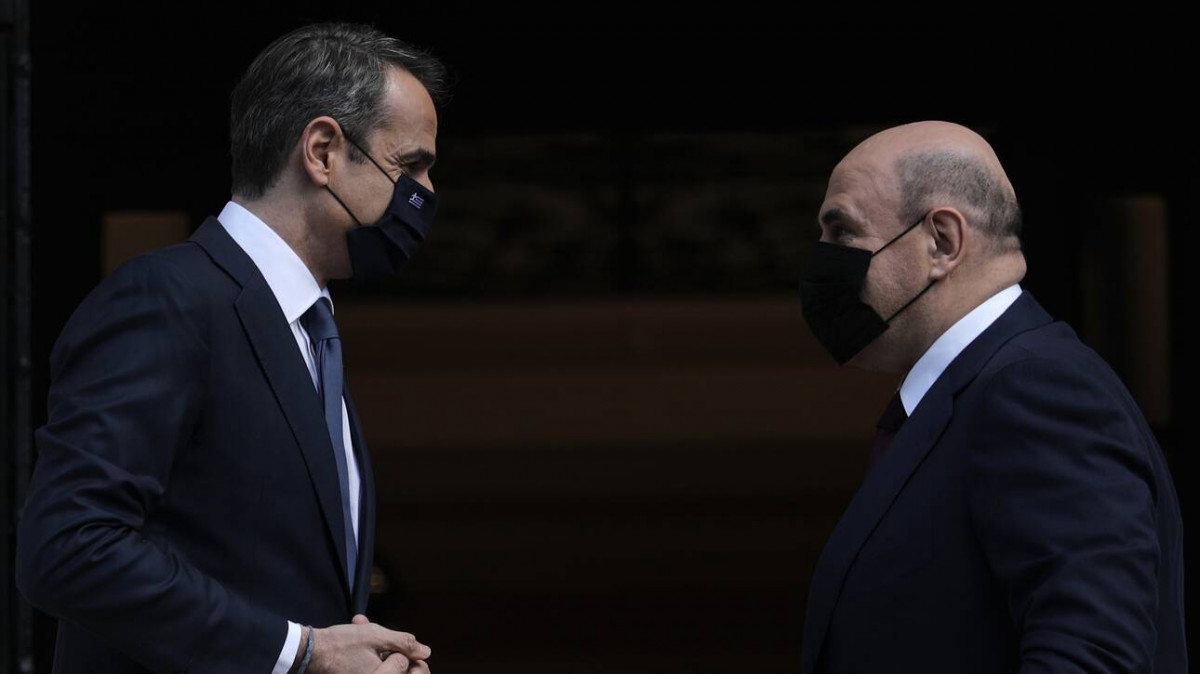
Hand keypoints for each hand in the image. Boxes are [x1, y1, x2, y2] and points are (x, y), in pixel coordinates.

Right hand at [302, 615, 430, 673]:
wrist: (307, 653)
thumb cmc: (340, 645)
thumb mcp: (375, 636)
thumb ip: (403, 643)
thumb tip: (426, 652)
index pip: (414, 672)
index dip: (413, 655)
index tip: (400, 642)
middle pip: (399, 668)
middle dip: (392, 647)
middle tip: (375, 631)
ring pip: (383, 664)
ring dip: (378, 644)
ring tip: (360, 623)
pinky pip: (371, 666)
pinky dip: (368, 651)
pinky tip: (357, 630)